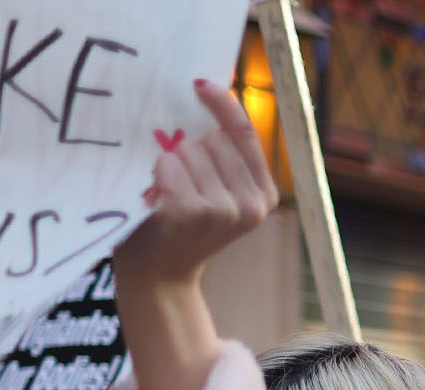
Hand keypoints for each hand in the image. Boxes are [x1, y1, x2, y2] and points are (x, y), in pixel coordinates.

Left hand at [113, 80, 277, 289]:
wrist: (160, 272)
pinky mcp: (199, 213)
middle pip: (214, 139)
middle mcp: (255, 204)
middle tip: (182, 182)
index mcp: (265, 194)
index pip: (246, 133)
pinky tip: (159, 197)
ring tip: (170, 194)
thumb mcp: (215, 188)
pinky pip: (171, 166)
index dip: (223, 103)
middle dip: (191, 150)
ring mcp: (228, 210)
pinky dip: (159, 174)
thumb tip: (211, 93)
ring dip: (172, 165)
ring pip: (191, 150)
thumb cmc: (181, 223)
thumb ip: (224, 156)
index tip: (199, 83)